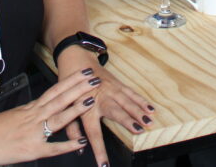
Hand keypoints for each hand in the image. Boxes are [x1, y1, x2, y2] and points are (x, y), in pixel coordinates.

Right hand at [0, 70, 98, 164]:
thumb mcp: (14, 118)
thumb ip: (30, 116)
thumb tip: (42, 113)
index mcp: (31, 109)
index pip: (55, 90)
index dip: (71, 81)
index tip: (84, 72)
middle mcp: (34, 116)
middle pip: (60, 99)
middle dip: (79, 88)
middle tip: (95, 78)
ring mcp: (33, 132)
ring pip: (58, 117)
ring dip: (75, 109)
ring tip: (91, 100)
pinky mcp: (31, 149)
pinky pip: (52, 147)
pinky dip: (67, 145)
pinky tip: (81, 142)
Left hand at [56, 47, 154, 165]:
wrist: (76, 60)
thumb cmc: (69, 87)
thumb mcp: (65, 109)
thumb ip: (72, 129)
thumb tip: (78, 149)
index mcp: (86, 109)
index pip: (93, 134)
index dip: (99, 150)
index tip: (104, 165)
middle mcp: (100, 99)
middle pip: (116, 112)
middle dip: (128, 121)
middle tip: (139, 130)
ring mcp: (110, 90)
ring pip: (126, 102)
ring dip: (138, 111)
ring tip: (149, 121)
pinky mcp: (117, 84)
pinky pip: (131, 93)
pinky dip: (141, 101)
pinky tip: (151, 109)